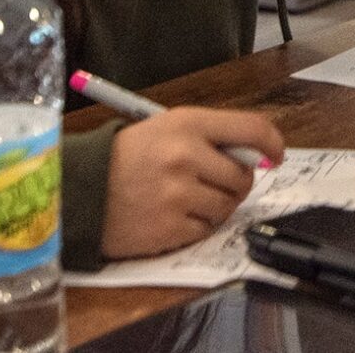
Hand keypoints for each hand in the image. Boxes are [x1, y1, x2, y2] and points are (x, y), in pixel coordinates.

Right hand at [102, 107, 286, 258]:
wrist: (79, 190)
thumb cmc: (126, 157)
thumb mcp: (166, 128)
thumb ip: (211, 136)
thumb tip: (257, 154)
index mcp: (187, 124)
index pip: (251, 129)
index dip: (272, 143)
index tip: (275, 155)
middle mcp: (186, 157)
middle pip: (243, 175)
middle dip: (235, 181)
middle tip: (214, 181)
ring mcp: (178, 195)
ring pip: (227, 205)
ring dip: (216, 205)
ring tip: (187, 197)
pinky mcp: (169, 228)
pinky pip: (206, 230)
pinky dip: (196, 225)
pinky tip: (173, 214)